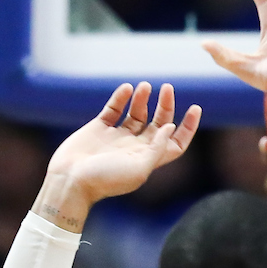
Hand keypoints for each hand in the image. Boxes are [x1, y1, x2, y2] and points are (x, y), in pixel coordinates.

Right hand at [35, 83, 201, 230]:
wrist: (71, 181)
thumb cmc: (106, 180)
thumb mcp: (139, 168)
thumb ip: (157, 148)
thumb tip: (171, 127)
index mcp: (148, 159)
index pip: (175, 143)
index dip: (188, 127)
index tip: (195, 108)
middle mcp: (135, 148)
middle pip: (158, 124)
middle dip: (165, 106)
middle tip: (167, 88)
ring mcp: (117, 138)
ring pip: (136, 114)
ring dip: (143, 99)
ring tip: (146, 87)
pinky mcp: (99, 128)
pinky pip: (114, 109)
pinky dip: (121, 98)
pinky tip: (128, 88)